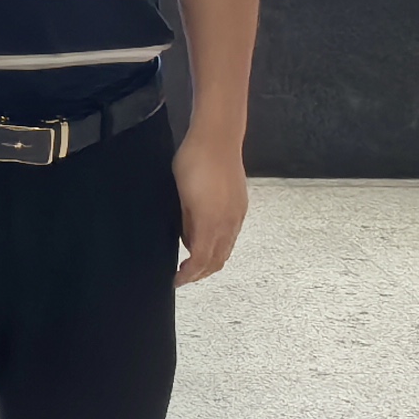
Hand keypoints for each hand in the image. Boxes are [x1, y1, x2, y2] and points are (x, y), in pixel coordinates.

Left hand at [172, 133, 247, 286]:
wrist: (218, 138)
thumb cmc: (194, 161)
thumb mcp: (180, 195)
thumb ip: (186, 223)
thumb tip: (188, 242)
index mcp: (211, 222)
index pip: (201, 260)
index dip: (189, 275)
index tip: (177, 280)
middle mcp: (229, 223)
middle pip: (218, 260)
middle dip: (201, 273)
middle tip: (185, 276)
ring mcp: (237, 214)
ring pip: (227, 249)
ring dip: (212, 261)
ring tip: (195, 263)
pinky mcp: (241, 205)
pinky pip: (232, 235)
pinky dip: (221, 246)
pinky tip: (209, 239)